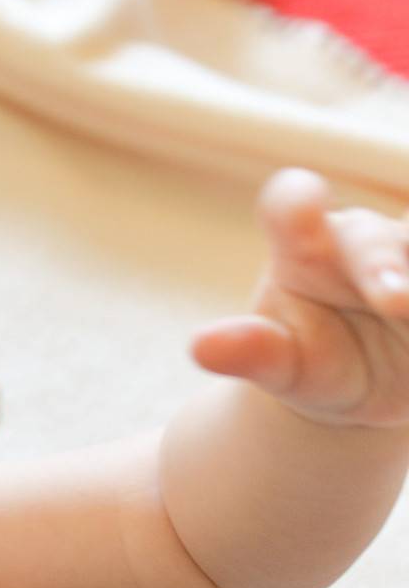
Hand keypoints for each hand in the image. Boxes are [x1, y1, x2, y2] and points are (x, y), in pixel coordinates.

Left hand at [190, 168, 408, 428]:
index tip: (306, 208)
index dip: (298, 203)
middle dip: (386, 265)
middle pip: (376, 239)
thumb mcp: (281, 368)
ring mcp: (408, 257)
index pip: (291, 206)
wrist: (365, 384)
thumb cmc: (311, 365)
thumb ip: (250, 352)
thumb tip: (200, 347)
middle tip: (394, 298)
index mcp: (305, 248)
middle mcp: (364, 241)